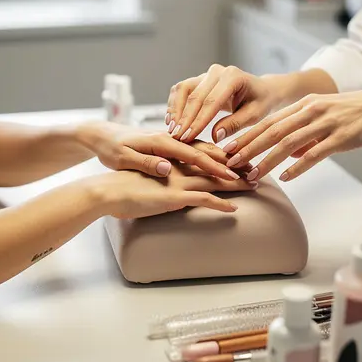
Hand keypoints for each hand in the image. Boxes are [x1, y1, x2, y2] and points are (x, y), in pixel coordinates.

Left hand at [77, 121, 243, 179]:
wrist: (99, 135)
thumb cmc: (108, 148)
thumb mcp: (122, 158)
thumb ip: (146, 163)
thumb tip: (168, 168)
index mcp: (160, 142)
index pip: (193, 155)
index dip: (213, 167)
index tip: (232, 176)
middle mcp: (168, 139)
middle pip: (203, 150)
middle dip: (227, 161)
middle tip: (249, 172)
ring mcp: (169, 141)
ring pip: (201, 149)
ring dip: (221, 158)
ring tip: (241, 167)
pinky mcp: (166, 145)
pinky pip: (191, 150)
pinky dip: (208, 155)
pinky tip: (218, 162)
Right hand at [89, 162, 257, 218]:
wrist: (105, 190)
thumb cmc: (120, 183)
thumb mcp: (143, 172)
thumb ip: (158, 170)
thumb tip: (167, 172)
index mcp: (170, 156)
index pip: (202, 152)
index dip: (221, 155)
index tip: (238, 157)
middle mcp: (178, 165)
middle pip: (213, 163)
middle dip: (236, 166)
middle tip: (256, 169)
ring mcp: (178, 181)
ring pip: (214, 180)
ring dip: (235, 183)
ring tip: (254, 186)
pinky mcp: (174, 196)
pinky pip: (203, 200)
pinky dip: (220, 204)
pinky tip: (233, 209)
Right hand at [167, 64, 280, 144]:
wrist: (262, 91)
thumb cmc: (260, 103)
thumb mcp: (254, 115)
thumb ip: (234, 124)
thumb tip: (214, 136)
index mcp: (233, 77)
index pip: (211, 101)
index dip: (198, 121)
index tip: (188, 137)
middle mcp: (217, 71)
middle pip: (194, 95)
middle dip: (184, 118)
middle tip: (177, 137)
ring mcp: (206, 74)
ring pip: (183, 89)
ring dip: (175, 110)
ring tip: (172, 129)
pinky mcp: (198, 80)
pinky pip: (181, 90)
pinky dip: (174, 104)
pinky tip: (171, 121)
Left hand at [219, 88, 361, 182]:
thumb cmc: (356, 115)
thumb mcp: (324, 117)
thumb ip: (303, 134)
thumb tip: (286, 156)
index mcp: (304, 105)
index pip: (267, 122)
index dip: (245, 136)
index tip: (226, 149)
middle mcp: (311, 111)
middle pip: (272, 131)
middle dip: (247, 148)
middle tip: (228, 163)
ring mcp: (326, 123)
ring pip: (288, 143)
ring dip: (266, 160)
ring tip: (250, 175)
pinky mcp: (341, 136)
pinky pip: (314, 153)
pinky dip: (297, 166)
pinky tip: (284, 177)